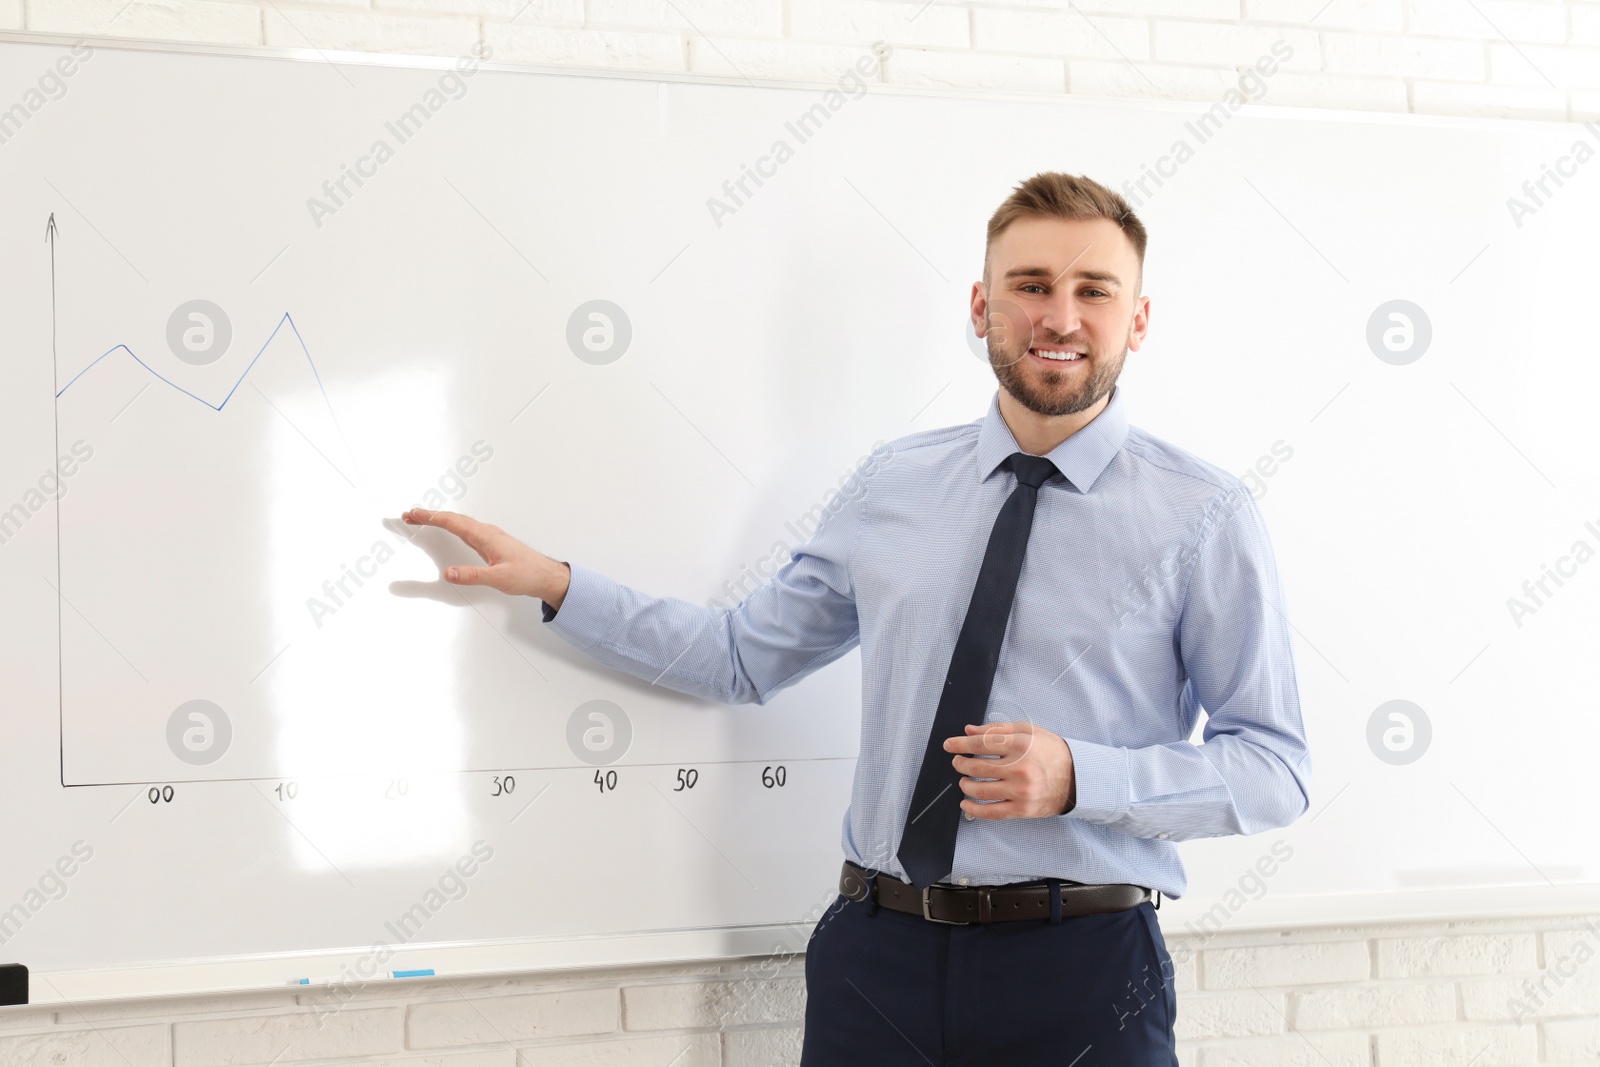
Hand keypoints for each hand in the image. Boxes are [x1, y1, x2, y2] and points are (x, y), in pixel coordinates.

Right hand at [400, 508, 570, 606]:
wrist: (546, 576)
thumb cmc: (527, 574)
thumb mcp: (498, 579)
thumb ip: (473, 576)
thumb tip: (449, 573)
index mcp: (486, 536)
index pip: (454, 523)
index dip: (432, 517)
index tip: (414, 514)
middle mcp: (487, 532)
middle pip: (453, 519)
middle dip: (430, 515)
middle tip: (409, 515)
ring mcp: (489, 536)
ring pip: (459, 522)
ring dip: (439, 519)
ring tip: (421, 518)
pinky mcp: (491, 542)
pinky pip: (466, 528)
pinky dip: (451, 525)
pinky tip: (448, 527)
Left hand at [946, 721, 1075, 819]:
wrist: (1078, 777)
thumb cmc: (1051, 751)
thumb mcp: (1028, 731)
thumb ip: (997, 730)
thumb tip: (969, 731)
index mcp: (1020, 745)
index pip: (981, 743)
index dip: (960, 744)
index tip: (949, 745)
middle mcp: (1019, 768)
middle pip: (976, 766)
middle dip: (961, 764)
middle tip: (957, 762)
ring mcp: (1020, 791)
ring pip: (980, 789)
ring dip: (965, 785)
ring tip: (964, 781)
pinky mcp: (1022, 809)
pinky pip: (991, 812)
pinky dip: (974, 809)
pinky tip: (966, 804)